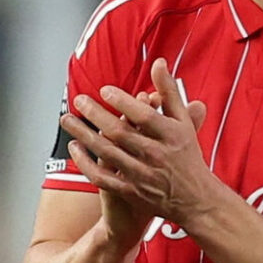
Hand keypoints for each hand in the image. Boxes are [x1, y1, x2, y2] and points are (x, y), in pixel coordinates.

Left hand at [61, 58, 213, 227]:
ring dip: (84, 135)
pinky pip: (102, 177)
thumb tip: (159, 63)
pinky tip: (74, 147)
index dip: (123, 102)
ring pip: (107, 153)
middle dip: (96, 115)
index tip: (105, 91)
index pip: (144, 116)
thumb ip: (170, 92)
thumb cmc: (187, 155)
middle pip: (121, 133)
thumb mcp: (184, 122)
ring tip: (67, 119)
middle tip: (79, 100)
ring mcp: (142, 175)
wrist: (194, 199)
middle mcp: (156, 155)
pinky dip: (85, 163)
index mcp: (172, 136)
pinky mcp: (131, 191)